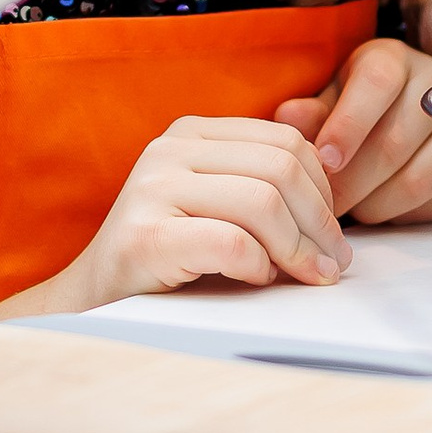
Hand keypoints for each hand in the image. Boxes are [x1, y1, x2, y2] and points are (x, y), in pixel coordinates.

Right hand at [51, 114, 346, 311]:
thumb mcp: (217, 204)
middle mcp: (168, 149)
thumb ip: (261, 184)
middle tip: (332, 265)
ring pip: (263, 203)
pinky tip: (257, 279)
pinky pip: (231, 243)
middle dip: (320, 222)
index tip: (332, 235)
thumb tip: (336, 190)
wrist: (95, 300)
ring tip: (305, 276)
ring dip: (298, 249)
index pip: (286, 142)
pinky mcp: (144, 237)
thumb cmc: (170, 258)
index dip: (324, 190)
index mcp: (192, 132)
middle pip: (281, 169)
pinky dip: (259, 266)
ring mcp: (152, 189)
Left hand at [274, 38, 431, 223]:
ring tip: (347, 206)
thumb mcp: (330, 100)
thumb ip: (311, 112)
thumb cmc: (359, 108)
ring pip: (416, 178)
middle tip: (323, 201)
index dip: (348, 124)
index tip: (324, 159)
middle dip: (351, 180)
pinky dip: (398, 213)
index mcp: (393, 58)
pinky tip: (375, 207)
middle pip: (395, 140)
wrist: (407, 121)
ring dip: (373, 202)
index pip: (378, 82)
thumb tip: (287, 118)